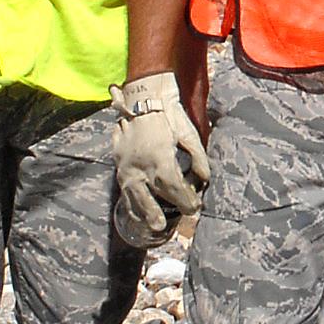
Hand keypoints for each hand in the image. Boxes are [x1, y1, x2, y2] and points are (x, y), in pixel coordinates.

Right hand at [110, 72, 209, 244]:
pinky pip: (123, 186)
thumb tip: (205, 180)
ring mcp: (126, 165)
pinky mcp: (118, 162)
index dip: (186, 200)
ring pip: (133, 196)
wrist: (144, 96)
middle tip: (166, 226)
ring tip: (150, 225)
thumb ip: (198, 159)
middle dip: (160, 214)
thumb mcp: (189, 135)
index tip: (194, 206)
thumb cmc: (170, 115)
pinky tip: (136, 209)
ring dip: (142, 212)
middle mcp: (141, 166)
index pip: (174, 189)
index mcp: (160, 159)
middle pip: (150, 199)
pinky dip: (130, 200)